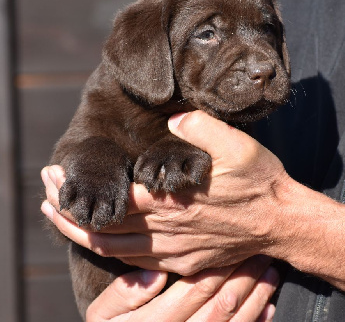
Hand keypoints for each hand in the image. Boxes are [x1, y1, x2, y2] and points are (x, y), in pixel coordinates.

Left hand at [42, 110, 289, 273]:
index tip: (56, 174)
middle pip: (104, 228)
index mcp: (172, 199)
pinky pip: (135, 264)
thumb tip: (172, 117)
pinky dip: (110, 251)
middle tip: (46, 192)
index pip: (113, 198)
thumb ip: (200, 128)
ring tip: (59, 217)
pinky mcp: (182, 261)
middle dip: (69, 211)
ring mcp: (173, 250)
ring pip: (113, 250)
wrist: (280, 220)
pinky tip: (99, 239)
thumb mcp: (237, 145)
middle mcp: (167, 229)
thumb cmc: (259, 182)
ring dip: (82, 234)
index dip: (81, 188)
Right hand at [84, 259, 277, 321]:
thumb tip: (156, 271)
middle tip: (260, 251)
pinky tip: (269, 307)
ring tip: (270, 272)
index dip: (217, 265)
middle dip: (243, 275)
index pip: (194, 288)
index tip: (233, 243)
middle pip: (221, 304)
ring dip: (257, 296)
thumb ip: (123, 294)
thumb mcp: (102, 317)